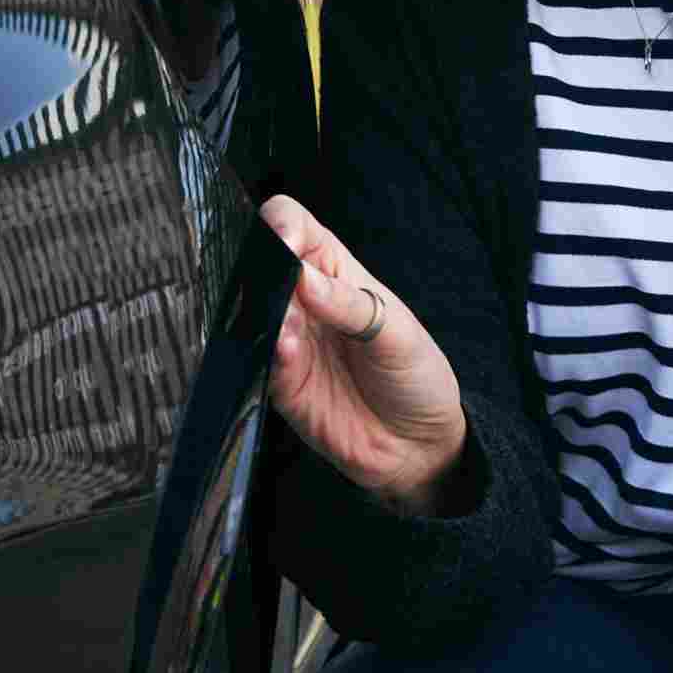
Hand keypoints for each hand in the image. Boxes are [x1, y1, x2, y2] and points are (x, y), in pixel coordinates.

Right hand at [259, 194, 467, 513]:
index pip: (293, 226)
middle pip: (261, 265)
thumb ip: (349, 304)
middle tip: (284, 291)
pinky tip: (286, 354)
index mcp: (334, 271)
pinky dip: (267, 354)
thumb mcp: (398, 333)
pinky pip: (258, 361)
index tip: (283, 243)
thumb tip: (301, 275)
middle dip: (264, 272)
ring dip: (264, 315)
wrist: (421, 447)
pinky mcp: (280, 383)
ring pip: (252, 313)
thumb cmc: (416, 376)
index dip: (281, 226)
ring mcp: (288, 342)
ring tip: (291, 330)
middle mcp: (304, 302)